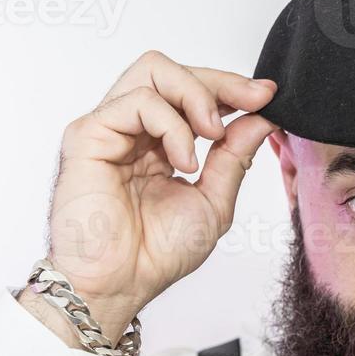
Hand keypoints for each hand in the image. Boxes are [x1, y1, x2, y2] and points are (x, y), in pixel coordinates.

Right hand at [42, 50, 277, 339]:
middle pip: (172, 71)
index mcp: (158, 144)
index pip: (191, 93)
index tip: (266, 95)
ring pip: (152, 72)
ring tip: (214, 134)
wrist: (122, 284)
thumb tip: (262, 117)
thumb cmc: (156, 254)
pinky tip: (184, 160)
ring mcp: (109, 129)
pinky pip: (136, 102)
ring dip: (195, 96)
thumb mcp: (214, 201)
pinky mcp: (88, 135)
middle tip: (250, 101)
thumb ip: (235, 156)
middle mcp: (132, 131)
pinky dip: (171, 124)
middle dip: (219, 81)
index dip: (230, 87)